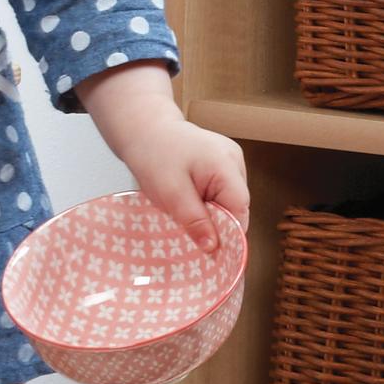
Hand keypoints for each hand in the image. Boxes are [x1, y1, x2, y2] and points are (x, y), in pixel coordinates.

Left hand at [76, 64, 248, 239]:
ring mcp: (230, 160)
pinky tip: (188, 199)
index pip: (240, 210)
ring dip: (210, 212)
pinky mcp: (221, 162)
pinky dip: (206, 201)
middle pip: (236, 207)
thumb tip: (214, 248)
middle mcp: (235, 161)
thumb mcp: (171, 194)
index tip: (212, 255)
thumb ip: (195, 220)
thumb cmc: (153, 156)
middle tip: (192, 236)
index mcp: (226, 165)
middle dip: (216, 224)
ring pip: (228, 201)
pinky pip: (220, 191)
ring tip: (184, 211)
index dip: (229, 234)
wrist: (143, 128)